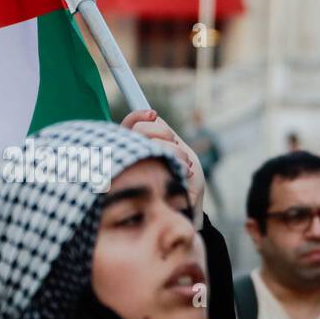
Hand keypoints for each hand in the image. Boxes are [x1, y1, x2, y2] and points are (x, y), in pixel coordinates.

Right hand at [121, 110, 205, 224]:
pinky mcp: (136, 183)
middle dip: (162, 133)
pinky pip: (152, 161)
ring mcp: (132, 169)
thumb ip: (163, 134)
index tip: (154, 115)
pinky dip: (173, 161)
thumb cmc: (184, 179)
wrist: (191, 204)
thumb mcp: (178, 150)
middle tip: (176, 145)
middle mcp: (131, 157)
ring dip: (171, 149)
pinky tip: (184, 172)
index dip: (138, 116)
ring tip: (185, 165)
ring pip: (145, 144)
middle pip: (136, 131)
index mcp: (138, 147)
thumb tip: (153, 117)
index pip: (128, 126)